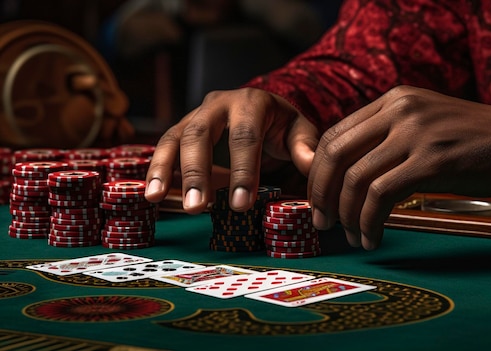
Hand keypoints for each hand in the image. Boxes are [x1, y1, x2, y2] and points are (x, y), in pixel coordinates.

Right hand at [145, 88, 318, 213]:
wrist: (262, 107)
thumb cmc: (281, 125)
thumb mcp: (299, 131)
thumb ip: (304, 147)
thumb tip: (311, 166)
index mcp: (252, 102)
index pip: (245, 136)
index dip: (243, 170)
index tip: (242, 203)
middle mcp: (219, 103)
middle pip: (201, 133)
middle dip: (197, 171)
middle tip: (197, 207)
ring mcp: (196, 114)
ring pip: (174, 136)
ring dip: (164, 169)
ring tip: (155, 198)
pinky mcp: (182, 128)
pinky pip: (164, 146)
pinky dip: (155, 169)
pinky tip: (149, 193)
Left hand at [307, 86, 490, 249]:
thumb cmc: (474, 140)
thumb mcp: (425, 124)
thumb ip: (387, 138)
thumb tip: (346, 173)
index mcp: (393, 100)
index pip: (334, 134)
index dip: (317, 171)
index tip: (317, 198)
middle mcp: (399, 110)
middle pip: (335, 155)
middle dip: (320, 194)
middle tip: (321, 221)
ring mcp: (415, 133)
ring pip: (355, 179)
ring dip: (346, 215)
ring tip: (351, 235)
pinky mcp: (432, 161)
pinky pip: (381, 196)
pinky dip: (369, 222)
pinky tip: (372, 237)